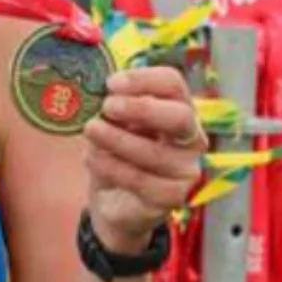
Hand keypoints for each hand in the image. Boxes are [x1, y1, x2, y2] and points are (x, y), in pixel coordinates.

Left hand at [81, 61, 204, 253]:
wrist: (115, 202)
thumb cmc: (118, 155)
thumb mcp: (113, 127)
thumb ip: (114, 111)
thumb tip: (102, 94)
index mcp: (179, 112)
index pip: (174, 85)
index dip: (144, 79)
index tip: (111, 83)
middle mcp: (191, 140)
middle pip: (179, 116)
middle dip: (141, 108)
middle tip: (107, 107)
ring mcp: (185, 171)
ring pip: (153, 152)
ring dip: (115, 139)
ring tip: (90, 131)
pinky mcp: (171, 198)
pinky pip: (139, 180)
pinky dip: (110, 167)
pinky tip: (93, 158)